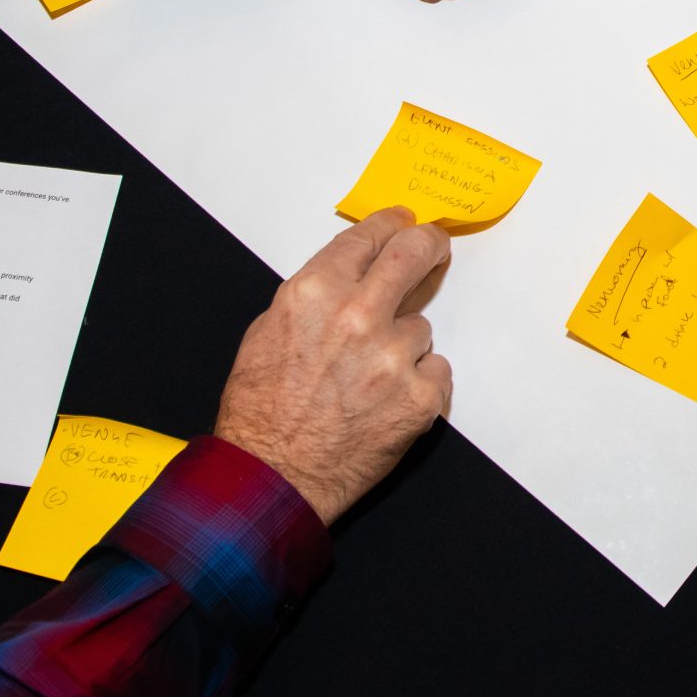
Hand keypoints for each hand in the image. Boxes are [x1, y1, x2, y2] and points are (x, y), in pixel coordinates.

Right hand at [213, 209, 453, 524]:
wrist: (273, 475)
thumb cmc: (262, 409)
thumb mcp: (269, 330)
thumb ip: (316, 294)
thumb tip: (356, 272)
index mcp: (315, 293)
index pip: (368, 237)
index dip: (391, 224)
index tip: (405, 221)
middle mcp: (357, 316)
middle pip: (413, 253)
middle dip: (429, 243)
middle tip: (434, 246)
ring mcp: (392, 357)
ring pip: (420, 327)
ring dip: (402, 344)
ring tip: (367, 378)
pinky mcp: (420, 396)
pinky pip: (434, 369)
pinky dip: (416, 383)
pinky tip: (385, 401)